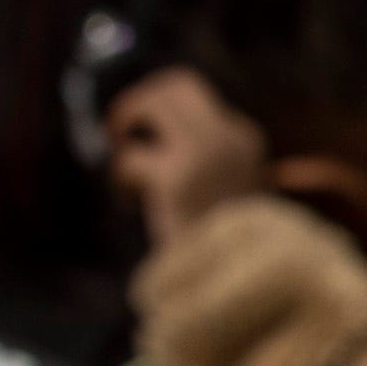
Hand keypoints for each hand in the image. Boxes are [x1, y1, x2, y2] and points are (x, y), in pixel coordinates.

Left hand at [105, 67, 269, 242]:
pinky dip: (121, 179)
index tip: (151, 147)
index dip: (161, 118)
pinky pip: (130, 156)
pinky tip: (130, 203)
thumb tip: (146, 121)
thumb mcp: (220, 187)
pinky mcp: (177, 176)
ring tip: (123, 160)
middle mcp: (230, 138)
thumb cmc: (223, 239)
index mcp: (245, 138)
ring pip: (150, 102)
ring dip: (124, 124)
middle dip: (139, 103)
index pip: (196, 97)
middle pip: (174, 85)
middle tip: (122, 135)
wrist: (239, 280)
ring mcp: (205, 154)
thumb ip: (199, 155)